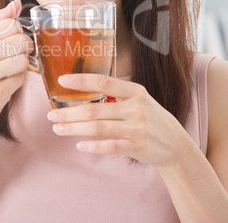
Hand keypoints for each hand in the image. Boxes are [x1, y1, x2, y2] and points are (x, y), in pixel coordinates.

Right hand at [0, 0, 32, 116]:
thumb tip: (17, 3)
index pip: (12, 24)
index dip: (19, 33)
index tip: (13, 42)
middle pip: (21, 40)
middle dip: (25, 49)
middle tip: (16, 56)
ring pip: (24, 59)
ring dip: (23, 66)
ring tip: (10, 70)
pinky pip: (21, 78)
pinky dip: (19, 80)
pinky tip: (7, 83)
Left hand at [47, 74, 191, 167]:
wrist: (176, 145)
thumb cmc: (151, 118)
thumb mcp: (139, 99)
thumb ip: (117, 93)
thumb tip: (84, 88)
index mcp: (135, 91)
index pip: (104, 82)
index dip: (81, 80)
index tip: (62, 80)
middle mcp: (136, 108)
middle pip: (95, 109)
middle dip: (69, 112)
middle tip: (51, 114)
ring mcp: (137, 129)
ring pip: (98, 128)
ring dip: (74, 129)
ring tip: (57, 128)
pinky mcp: (138, 147)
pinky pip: (110, 146)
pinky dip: (93, 146)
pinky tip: (79, 145)